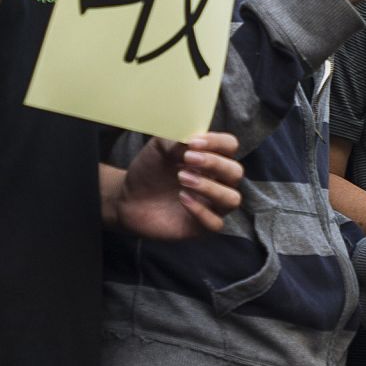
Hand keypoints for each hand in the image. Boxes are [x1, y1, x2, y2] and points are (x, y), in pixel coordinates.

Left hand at [115, 132, 243, 240]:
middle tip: (187, 160)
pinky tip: (182, 198)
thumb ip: (176, 139)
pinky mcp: (202, 226)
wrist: (130, 197)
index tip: (193, 142)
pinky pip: (216, 223)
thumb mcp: (159, 147)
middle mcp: (218, 181)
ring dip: (210, 188)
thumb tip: (191, 140)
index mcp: (211, 157)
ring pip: (232, 199)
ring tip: (183, 179)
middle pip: (236, 172)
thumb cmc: (150, 169)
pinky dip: (200, 211)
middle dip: (214, 164)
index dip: (216, 142)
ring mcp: (212, 205)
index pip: (230, 146)